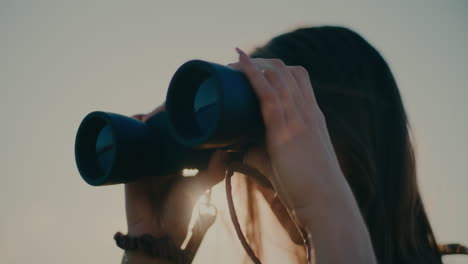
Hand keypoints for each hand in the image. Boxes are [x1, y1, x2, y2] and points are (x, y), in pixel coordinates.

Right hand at [125, 103, 228, 250]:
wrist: (157, 232)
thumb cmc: (182, 211)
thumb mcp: (199, 187)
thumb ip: (213, 173)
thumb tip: (224, 152)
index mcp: (181, 159)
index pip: (181, 132)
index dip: (183, 118)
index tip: (190, 104)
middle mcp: (163, 156)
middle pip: (163, 128)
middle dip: (165, 114)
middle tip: (170, 105)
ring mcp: (146, 159)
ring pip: (147, 132)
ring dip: (149, 118)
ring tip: (154, 112)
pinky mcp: (130, 165)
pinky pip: (128, 143)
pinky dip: (131, 128)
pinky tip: (136, 118)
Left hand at [230, 48, 344, 213]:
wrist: (325, 203)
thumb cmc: (306, 187)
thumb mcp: (284, 161)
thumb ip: (259, 150)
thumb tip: (236, 146)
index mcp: (312, 116)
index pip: (297, 79)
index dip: (275, 69)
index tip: (253, 69)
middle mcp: (308, 111)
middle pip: (286, 71)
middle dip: (261, 62)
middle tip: (236, 65)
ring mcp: (299, 118)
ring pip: (278, 75)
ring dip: (253, 64)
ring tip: (232, 61)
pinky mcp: (286, 130)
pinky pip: (268, 93)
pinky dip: (252, 74)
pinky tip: (239, 62)